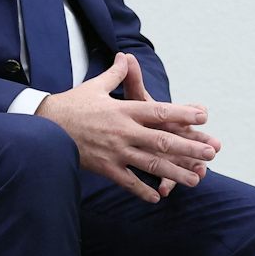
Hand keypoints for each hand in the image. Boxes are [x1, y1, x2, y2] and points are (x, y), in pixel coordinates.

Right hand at [37, 54, 219, 202]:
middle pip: (162, 140)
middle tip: (211, 153)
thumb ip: (116, 75)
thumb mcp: (95, 86)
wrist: (43, 126)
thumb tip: (125, 57)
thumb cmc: (71, 105)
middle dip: (189, 147)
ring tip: (196, 180)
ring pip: (150, 164)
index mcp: (123, 109)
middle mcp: (123, 131)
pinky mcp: (104, 167)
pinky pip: (128, 181)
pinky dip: (143, 190)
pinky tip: (159, 198)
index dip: (182, 113)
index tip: (203, 116)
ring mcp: (115, 151)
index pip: (158, 110)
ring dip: (175, 173)